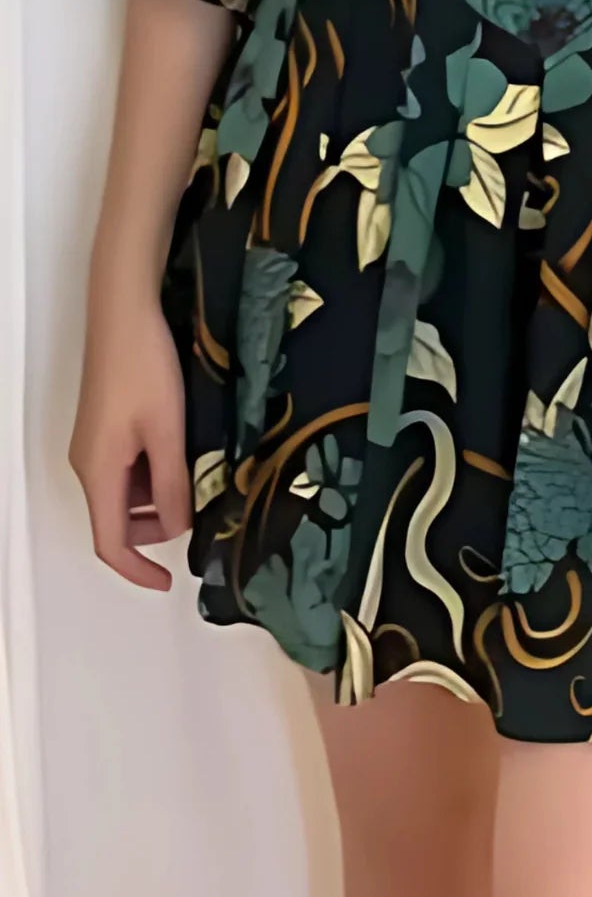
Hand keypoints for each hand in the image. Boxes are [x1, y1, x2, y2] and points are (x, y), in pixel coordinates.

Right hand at [69, 279, 192, 590]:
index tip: (168, 582)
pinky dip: (152, 473)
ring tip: (195, 472)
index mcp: (98, 473)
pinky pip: (125, 469)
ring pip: (124, 494)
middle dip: (157, 527)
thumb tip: (180, 526)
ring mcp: (93, 446)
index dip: (137, 570)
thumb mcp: (168, 431)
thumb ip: (174, 484)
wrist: (125, 314)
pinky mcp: (104, 428)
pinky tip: (180, 449)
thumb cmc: (145, 369)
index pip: (109, 543)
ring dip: (157, 497)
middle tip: (199, 505)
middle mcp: (88, 465)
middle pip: (118, 520)